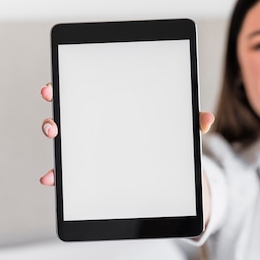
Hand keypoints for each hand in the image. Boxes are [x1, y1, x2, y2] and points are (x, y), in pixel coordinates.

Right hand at [38, 83, 215, 183]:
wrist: (167, 174)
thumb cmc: (166, 141)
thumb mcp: (179, 132)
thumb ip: (190, 123)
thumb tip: (207, 118)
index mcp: (115, 109)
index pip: (89, 91)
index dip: (70, 84)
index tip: (56, 81)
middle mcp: (96, 126)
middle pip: (70, 111)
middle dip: (56, 104)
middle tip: (52, 99)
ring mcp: (89, 149)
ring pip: (64, 139)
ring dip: (54, 133)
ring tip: (54, 132)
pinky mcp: (87, 173)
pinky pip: (68, 172)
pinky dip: (57, 175)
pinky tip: (52, 178)